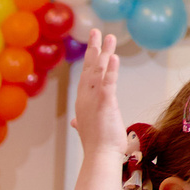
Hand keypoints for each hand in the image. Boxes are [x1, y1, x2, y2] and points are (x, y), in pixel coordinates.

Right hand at [72, 33, 124, 159]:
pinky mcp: (105, 105)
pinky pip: (108, 84)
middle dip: (93, 49)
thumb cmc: (97, 146)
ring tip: (109, 37)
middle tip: (96, 31)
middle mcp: (85, 99)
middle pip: (90, 69)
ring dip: (103, 53)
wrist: (100, 157)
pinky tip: (113, 57)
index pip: (87, 76)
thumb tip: (76, 122)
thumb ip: (82, 122)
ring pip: (98, 72)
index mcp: (83, 103)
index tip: (93, 46)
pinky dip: (110, 70)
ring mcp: (94, 101)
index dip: (90, 60)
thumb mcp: (88, 129)